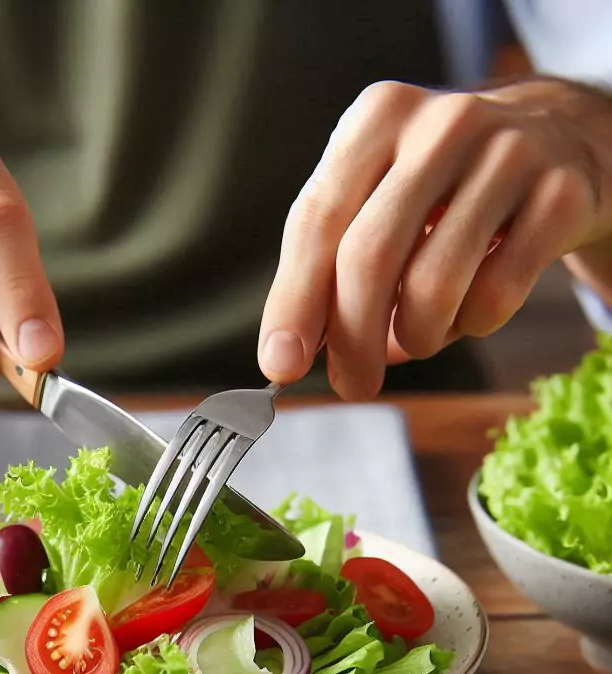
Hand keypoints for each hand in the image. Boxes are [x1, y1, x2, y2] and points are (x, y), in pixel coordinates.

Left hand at [259, 77, 611, 398]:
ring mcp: (509, 152)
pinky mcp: (561, 194)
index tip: (280, 364)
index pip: (316, 222)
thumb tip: (289, 355)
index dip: (293, 302)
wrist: (561, 140)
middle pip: (369, 256)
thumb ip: (327, 269)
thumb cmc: (442, 190)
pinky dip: (471, 325)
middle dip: (351, 339)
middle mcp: (441, 123)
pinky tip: (470, 308)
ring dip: (416, 337)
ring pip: (434, 284)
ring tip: (417, 337)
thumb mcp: (376, 202)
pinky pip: (496, 294)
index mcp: (377, 119)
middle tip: (351, 385)